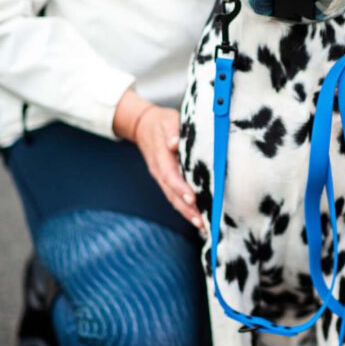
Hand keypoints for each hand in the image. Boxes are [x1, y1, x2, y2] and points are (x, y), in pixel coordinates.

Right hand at [113, 89, 202, 229]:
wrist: (143, 125)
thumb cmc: (160, 122)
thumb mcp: (167, 120)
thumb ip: (172, 131)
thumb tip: (174, 143)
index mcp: (160, 157)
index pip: (170, 176)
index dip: (180, 189)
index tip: (192, 199)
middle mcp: (159, 171)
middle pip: (171, 194)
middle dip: (185, 209)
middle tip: (200, 221)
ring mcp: (161, 177)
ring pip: (172, 198)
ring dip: (186, 213)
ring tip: (201, 225)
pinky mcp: (165, 180)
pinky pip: (174, 196)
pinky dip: (184, 208)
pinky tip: (197, 217)